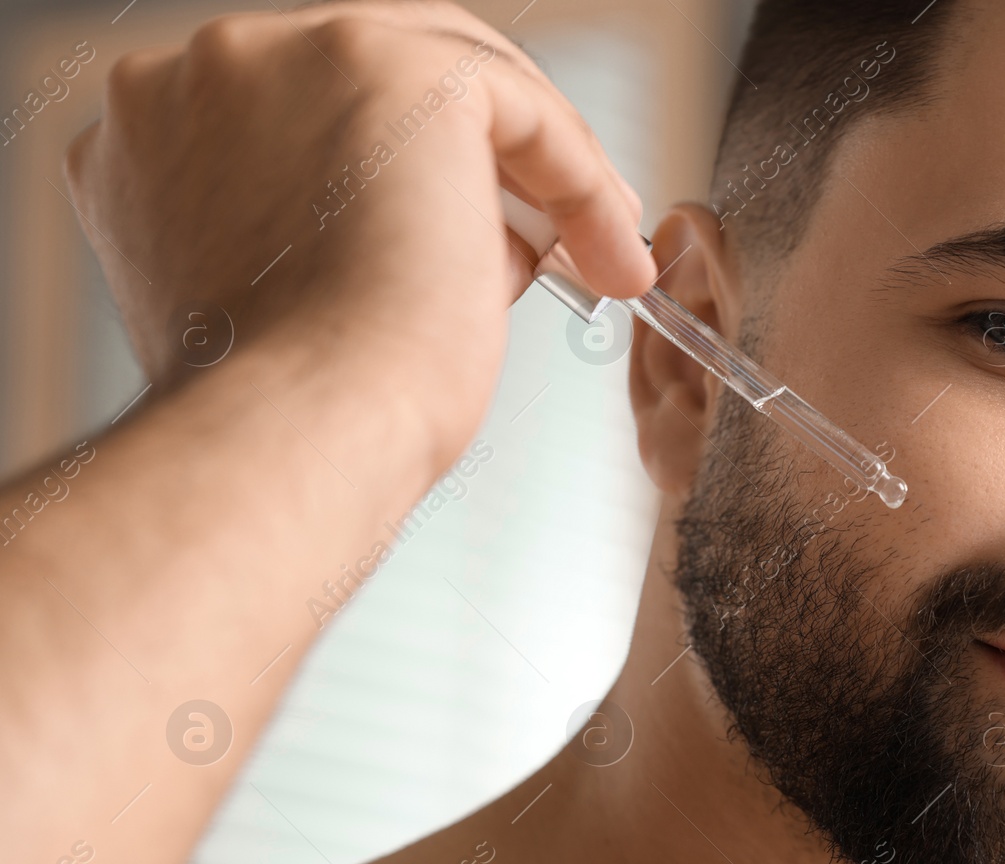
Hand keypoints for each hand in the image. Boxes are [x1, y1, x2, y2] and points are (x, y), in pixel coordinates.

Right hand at [66, 0, 656, 468]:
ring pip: (460, 78)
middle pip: (384, 77)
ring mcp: (286, 54)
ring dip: (539, 167)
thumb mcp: (299, 297)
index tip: (471, 233)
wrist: (298, 431)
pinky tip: (610, 246)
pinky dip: (579, 178)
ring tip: (596, 249)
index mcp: (157, 129)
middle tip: (554, 229)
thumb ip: (353, 230)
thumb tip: (482, 225)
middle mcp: (202, 71)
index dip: (403, 169)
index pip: (313, 115)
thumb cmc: (295, 406)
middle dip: (478, 155)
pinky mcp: (390, 67)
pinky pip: (521, 107)